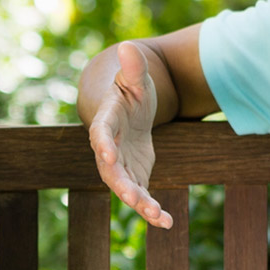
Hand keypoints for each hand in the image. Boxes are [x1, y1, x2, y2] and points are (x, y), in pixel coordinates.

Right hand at [88, 41, 171, 227]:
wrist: (130, 109)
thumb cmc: (131, 89)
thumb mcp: (135, 77)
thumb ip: (133, 67)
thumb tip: (128, 46)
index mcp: (107, 121)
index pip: (100, 134)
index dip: (103, 144)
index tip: (108, 155)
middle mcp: (109, 148)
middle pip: (111, 170)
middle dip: (122, 185)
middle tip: (134, 198)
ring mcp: (121, 165)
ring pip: (126, 188)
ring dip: (141, 204)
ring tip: (159, 217)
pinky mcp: (134, 177)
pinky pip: (141, 197)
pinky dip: (153, 211)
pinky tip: (168, 223)